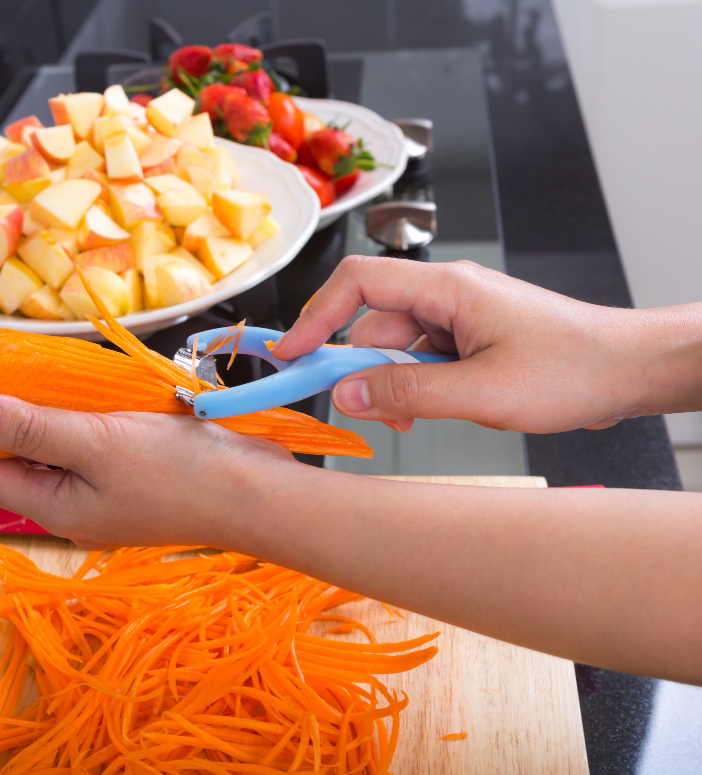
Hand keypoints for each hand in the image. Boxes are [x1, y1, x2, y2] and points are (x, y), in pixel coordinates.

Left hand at [0, 394, 294, 548]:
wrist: (255, 492)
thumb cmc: (179, 473)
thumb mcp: (93, 443)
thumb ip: (30, 428)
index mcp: (58, 506)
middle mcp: (78, 503)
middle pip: (17, 467)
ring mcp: (109, 492)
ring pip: (54, 455)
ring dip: (32, 423)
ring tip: (14, 391)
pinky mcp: (137, 475)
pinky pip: (89, 448)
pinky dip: (74, 422)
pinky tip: (78, 398)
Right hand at [272, 256, 700, 432]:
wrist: (629, 370)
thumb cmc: (573, 368)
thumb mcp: (481, 391)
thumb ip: (407, 392)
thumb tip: (345, 394)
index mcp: (447, 288)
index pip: (358, 283)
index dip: (316, 316)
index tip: (290, 354)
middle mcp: (447, 295)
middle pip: (372, 322)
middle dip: (359, 368)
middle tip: (358, 408)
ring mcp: (458, 317)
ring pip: (395, 347)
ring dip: (392, 384)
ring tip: (416, 417)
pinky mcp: (469, 340)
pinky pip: (421, 359)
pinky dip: (415, 386)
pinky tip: (434, 409)